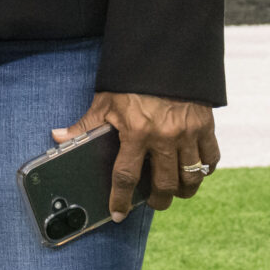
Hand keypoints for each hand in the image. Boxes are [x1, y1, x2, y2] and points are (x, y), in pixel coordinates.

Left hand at [54, 92, 219, 219]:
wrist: (164, 55)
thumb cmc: (131, 81)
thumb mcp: (104, 101)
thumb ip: (85, 124)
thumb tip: (59, 137)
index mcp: (136, 132)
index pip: (125, 176)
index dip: (120, 199)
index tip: (117, 214)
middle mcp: (164, 137)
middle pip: (164, 184)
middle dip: (157, 200)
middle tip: (152, 203)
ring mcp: (189, 134)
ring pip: (190, 178)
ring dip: (182, 190)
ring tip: (174, 192)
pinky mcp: (206, 128)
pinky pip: (211, 160)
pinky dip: (204, 170)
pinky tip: (194, 172)